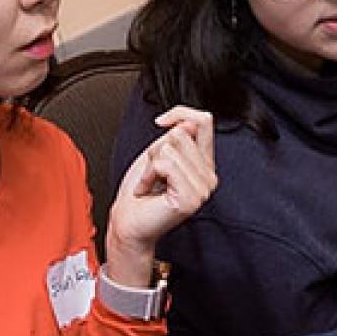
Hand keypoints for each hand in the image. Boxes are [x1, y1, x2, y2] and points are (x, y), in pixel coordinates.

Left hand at [104, 107, 216, 285]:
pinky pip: (164, 165)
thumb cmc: (139, 192)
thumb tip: (188, 121)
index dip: (180, 113)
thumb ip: (176, 134)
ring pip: (170, 148)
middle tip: (153, 174)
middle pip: (181, 134)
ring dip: (150, 165)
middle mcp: (208, 177)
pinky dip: (148, 175)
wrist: (128, 222)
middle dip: (157, 150)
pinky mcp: (191, 198)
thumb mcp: (157, 154)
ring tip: (151, 184)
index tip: (161, 121)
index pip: (204, 121)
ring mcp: (202, 189)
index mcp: (204, 164)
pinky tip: (148, 191)